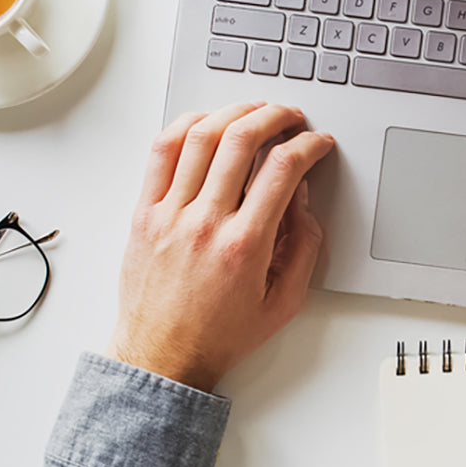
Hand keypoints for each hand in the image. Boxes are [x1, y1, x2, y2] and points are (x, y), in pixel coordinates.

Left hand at [107, 102, 334, 392]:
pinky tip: (207, 121)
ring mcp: (170, 213)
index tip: (320, 143)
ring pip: (201, 136)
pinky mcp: (145, 212)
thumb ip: (303, 248)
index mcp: (245, 245)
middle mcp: (206, 222)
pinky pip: (162, 151)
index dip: (309, 146)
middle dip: (275, 116)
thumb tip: (303, 200)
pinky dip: (187, 125)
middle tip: (291, 116)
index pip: (283, 170)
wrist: (165, 355)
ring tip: (254, 111)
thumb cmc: (221, 334)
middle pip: (241, 139)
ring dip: (233, 112)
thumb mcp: (284, 302)